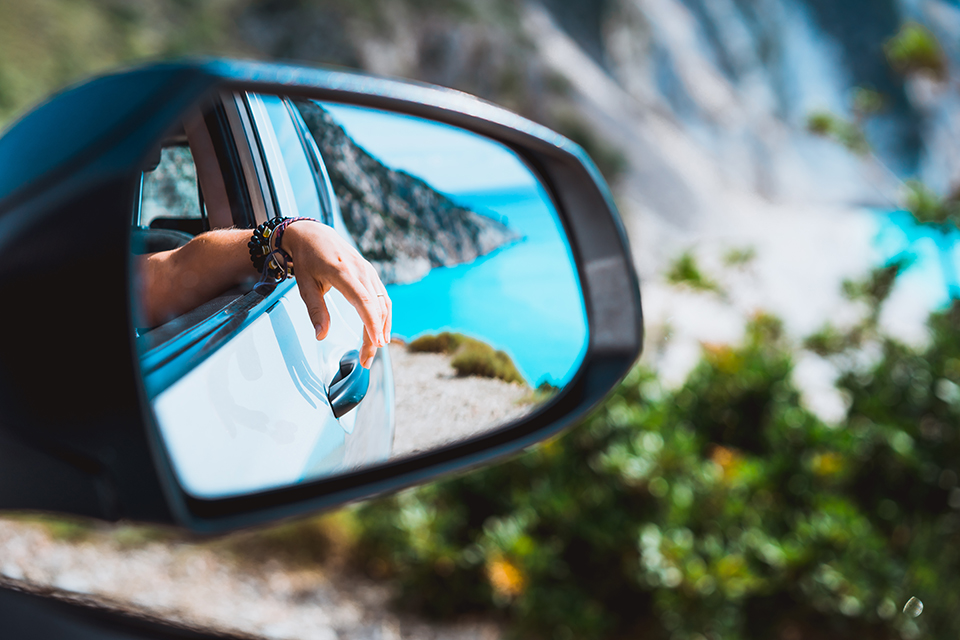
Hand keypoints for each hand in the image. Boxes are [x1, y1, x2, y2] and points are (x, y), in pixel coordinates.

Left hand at [281, 221, 391, 368]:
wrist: (313, 234)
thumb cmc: (307, 260)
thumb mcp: (305, 285)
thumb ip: (316, 310)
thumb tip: (321, 336)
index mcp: (342, 272)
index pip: (364, 301)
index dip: (372, 324)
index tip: (374, 345)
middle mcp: (360, 270)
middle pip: (376, 307)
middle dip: (375, 335)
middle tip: (367, 359)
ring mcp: (368, 270)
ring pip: (383, 302)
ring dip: (382, 327)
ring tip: (375, 348)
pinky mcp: (370, 273)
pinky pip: (382, 296)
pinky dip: (383, 315)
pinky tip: (380, 330)